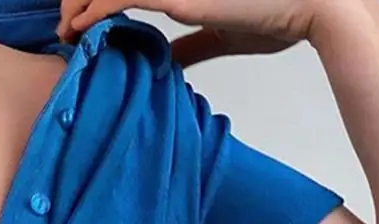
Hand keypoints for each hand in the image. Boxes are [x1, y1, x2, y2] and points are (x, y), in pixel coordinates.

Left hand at [57, 0, 331, 59]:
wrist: (314, 6)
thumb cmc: (277, 15)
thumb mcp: (218, 30)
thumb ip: (187, 44)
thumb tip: (162, 63)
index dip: (99, 1)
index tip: (79, 25)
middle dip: (80, 0)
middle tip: (65, 29)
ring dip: (78, 6)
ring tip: (64, 32)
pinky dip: (92, 13)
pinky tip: (77, 29)